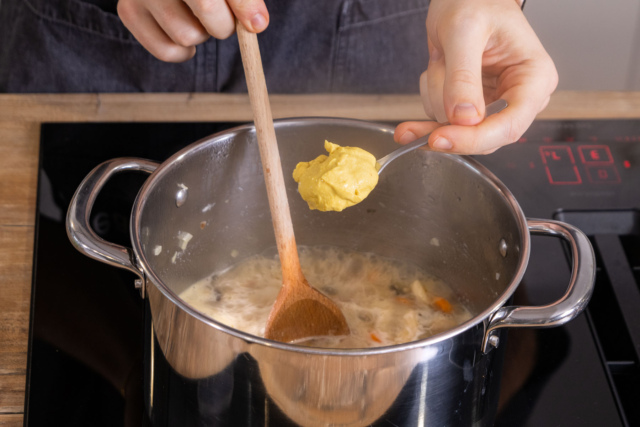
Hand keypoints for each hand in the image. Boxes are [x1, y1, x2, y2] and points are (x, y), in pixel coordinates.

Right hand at [118, 0, 268, 61]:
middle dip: (224, 23)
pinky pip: (166, 51)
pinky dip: (183, 51)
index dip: (242, 7)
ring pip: (186, 36)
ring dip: (202, 35)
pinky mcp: (128, 11)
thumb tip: (257, 24)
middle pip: (207, 13)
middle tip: (222, 15)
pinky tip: (186, 30)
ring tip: (197, 16)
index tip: (256, 24)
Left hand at [394, 0, 557, 154]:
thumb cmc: (475, 1)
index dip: (473, 139)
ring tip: (440, 61)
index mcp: (534, 78)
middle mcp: (519, 97)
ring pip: (458, 130)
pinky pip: (445, 121)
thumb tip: (464, 117)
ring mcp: (495, 103)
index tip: (440, 139)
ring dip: (436, 100)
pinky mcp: (473, 106)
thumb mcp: (464, 31)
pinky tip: (434, 71)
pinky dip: (430, 100)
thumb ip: (463, 76)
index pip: (509, 126)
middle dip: (446, 126)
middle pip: (483, 137)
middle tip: (410, 129)